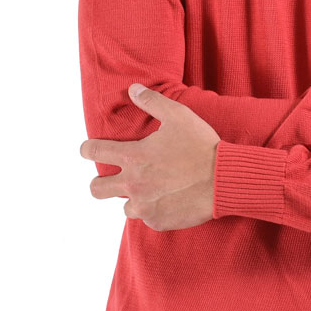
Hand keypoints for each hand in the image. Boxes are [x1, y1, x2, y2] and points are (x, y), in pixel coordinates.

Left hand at [80, 84, 219, 230]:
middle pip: (96, 189)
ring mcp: (144, 206)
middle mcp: (133, 183)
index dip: (87, 149)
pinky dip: (156, 212)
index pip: (93, 151)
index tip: (88, 150)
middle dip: (99, 184)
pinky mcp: (158, 221)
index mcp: (133, 156)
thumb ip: (152, 101)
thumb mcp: (178, 116)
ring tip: (152, 193)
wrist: (224, 180)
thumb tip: (133, 89)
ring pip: (125, 208)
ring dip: (134, 200)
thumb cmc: (202, 146)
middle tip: (110, 181)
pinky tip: (171, 203)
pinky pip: (148, 219)